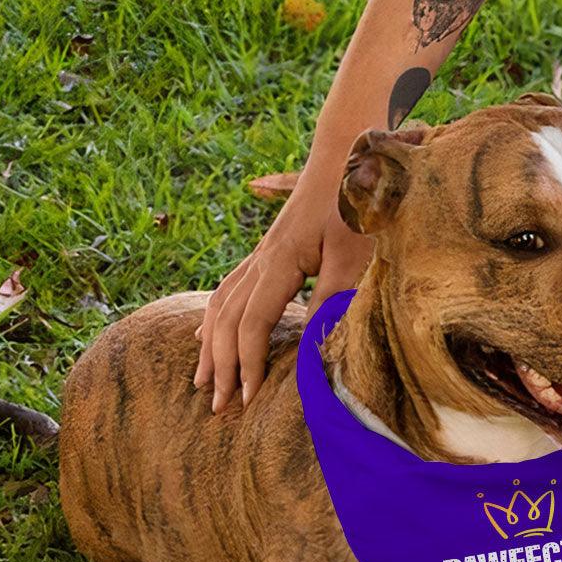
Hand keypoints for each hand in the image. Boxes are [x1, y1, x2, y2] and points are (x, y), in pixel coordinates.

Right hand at [194, 170, 373, 411]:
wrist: (349, 154)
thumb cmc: (357, 204)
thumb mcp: (353, 256)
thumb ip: (332, 301)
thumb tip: (312, 349)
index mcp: (278, 262)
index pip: (252, 324)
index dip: (248, 364)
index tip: (249, 400)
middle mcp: (261, 259)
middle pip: (226, 319)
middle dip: (221, 365)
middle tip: (217, 406)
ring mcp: (261, 254)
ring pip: (221, 304)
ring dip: (211, 345)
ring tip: (203, 380)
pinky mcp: (269, 252)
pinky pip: (228, 290)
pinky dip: (215, 318)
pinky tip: (207, 333)